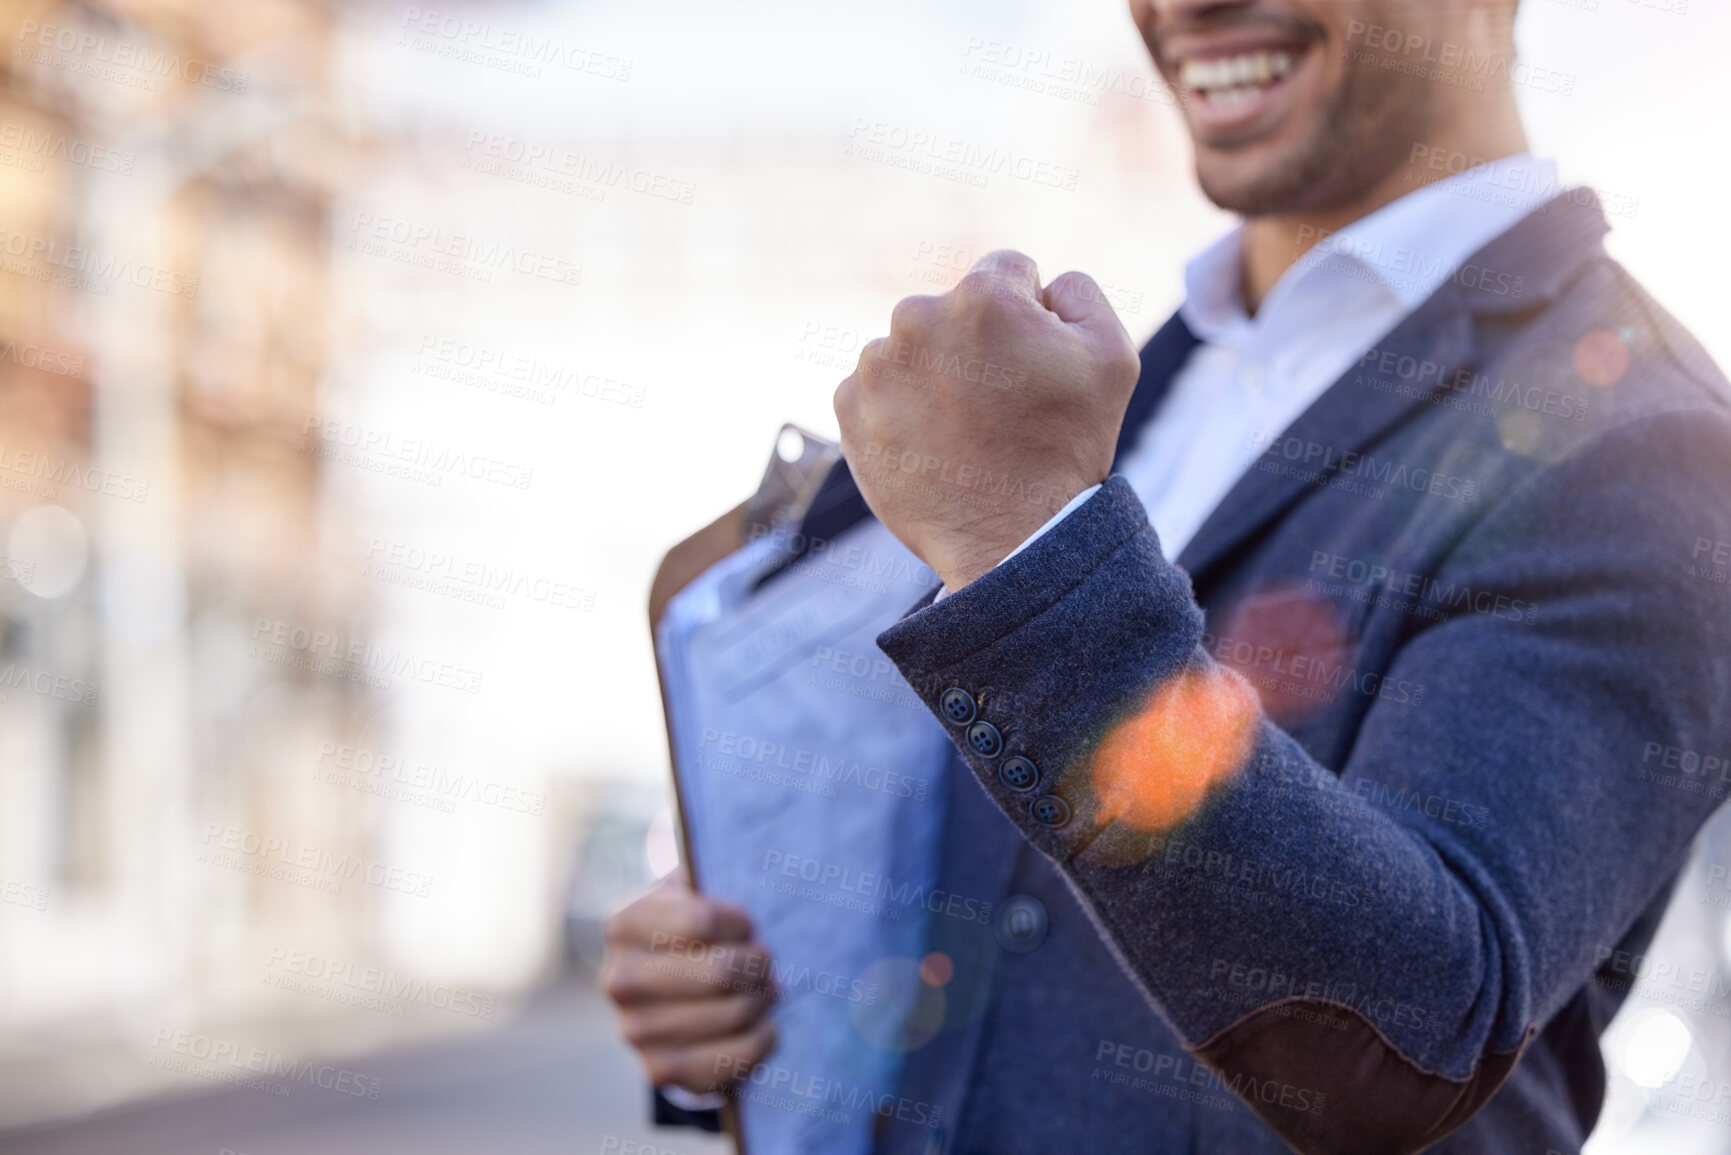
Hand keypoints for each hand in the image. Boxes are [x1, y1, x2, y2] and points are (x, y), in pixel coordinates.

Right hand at [601, 871, 777, 1093]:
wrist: (671, 992)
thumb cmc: (696, 929)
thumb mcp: (694, 891)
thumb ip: (712, 876)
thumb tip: (760, 859)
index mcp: (624, 924)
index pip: (702, 920)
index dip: (740, 923)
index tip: (747, 925)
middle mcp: (618, 979)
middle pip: (721, 973)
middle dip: (757, 964)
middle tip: (764, 960)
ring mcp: (634, 1030)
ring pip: (733, 1015)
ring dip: (762, 999)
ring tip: (763, 988)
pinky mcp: (659, 1070)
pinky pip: (732, 1059)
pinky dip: (762, 1039)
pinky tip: (764, 1024)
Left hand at [833, 250, 1140, 589]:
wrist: (1010, 539)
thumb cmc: (1066, 447)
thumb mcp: (1113, 355)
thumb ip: (1078, 291)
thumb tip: (1041, 282)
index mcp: (982, 296)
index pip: (1006, 273)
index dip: (1029, 317)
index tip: (1031, 365)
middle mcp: (916, 318)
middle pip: (952, 310)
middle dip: (974, 344)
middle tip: (999, 404)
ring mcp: (875, 365)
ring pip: (911, 349)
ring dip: (934, 375)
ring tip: (964, 429)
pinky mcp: (847, 407)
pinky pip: (877, 388)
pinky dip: (900, 409)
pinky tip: (932, 444)